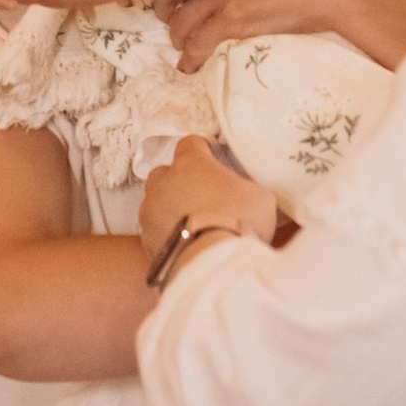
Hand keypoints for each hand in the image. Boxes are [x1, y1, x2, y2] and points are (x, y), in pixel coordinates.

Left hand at [139, 136, 275, 277]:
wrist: (213, 261)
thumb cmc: (238, 222)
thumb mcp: (260, 198)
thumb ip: (249, 189)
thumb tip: (252, 196)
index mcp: (192, 164)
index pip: (190, 144)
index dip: (201, 150)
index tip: (210, 155)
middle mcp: (164, 183)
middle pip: (165, 173)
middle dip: (180, 181)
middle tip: (201, 195)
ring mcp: (150, 213)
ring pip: (155, 204)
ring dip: (170, 210)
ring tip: (192, 225)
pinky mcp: (146, 241)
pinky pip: (154, 233)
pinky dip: (166, 237)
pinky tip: (185, 246)